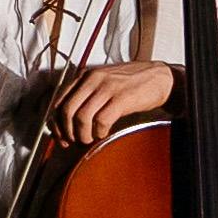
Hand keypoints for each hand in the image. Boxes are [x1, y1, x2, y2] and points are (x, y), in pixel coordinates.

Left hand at [50, 60, 174, 144]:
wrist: (160, 78)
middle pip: (67, 110)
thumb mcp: (104, 83)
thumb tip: (71, 121)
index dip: (57, 124)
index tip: (62, 137)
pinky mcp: (121, 97)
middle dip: (68, 132)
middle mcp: (93, 79)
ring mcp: (107, 87)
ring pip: (82, 117)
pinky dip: (100, 132)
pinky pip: (101, 120)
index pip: (59, 101)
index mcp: (85, 75)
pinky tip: (104, 133)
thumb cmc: (133, 83)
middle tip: (76, 141)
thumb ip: (87, 96)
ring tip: (91, 139)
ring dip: (83, 135)